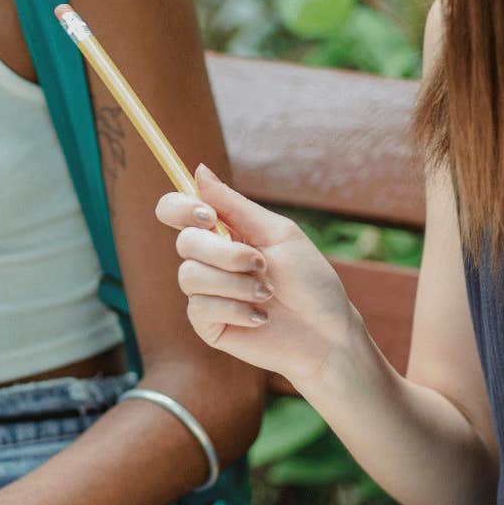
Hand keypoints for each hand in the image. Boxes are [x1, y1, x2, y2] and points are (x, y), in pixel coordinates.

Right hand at [155, 164, 361, 386]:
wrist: (327, 335)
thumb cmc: (310, 281)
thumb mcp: (277, 234)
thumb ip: (234, 205)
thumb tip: (197, 170)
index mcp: (224, 232)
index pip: (177, 210)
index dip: (181, 209)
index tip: (208, 218)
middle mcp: (210, 259)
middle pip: (185, 242)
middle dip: (225, 254)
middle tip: (261, 264)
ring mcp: (206, 292)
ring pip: (190, 276)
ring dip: (235, 284)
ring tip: (266, 295)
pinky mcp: (207, 323)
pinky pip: (200, 307)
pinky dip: (236, 309)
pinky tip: (259, 318)